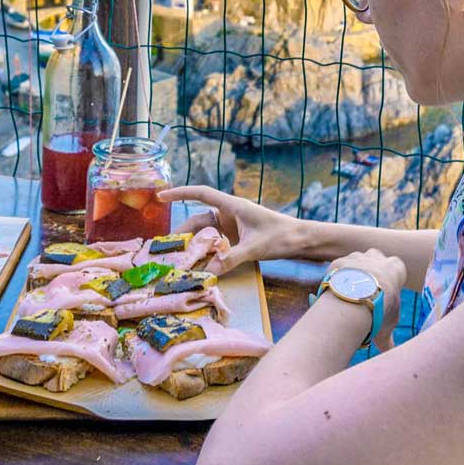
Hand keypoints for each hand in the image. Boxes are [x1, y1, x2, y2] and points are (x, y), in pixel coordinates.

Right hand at [157, 185, 295, 273]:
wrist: (301, 241)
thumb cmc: (281, 237)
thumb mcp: (255, 248)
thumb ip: (231, 258)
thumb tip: (209, 271)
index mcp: (232, 206)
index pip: (200, 194)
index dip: (180, 193)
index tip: (161, 197)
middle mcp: (229, 214)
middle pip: (199, 220)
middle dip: (184, 233)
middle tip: (169, 249)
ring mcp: (232, 227)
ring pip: (206, 234)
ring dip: (195, 245)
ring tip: (181, 260)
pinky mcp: (236, 239)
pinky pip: (216, 243)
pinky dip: (207, 252)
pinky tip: (200, 265)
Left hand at [326, 249, 406, 351]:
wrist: (359, 296)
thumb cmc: (381, 308)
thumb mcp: (389, 322)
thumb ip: (387, 336)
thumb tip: (388, 352)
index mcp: (395, 267)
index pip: (396, 267)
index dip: (389, 280)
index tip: (385, 293)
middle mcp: (376, 257)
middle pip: (374, 258)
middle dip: (370, 271)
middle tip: (366, 291)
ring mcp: (357, 257)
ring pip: (355, 262)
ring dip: (353, 274)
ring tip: (349, 294)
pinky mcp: (339, 261)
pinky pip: (337, 268)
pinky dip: (336, 278)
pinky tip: (335, 293)